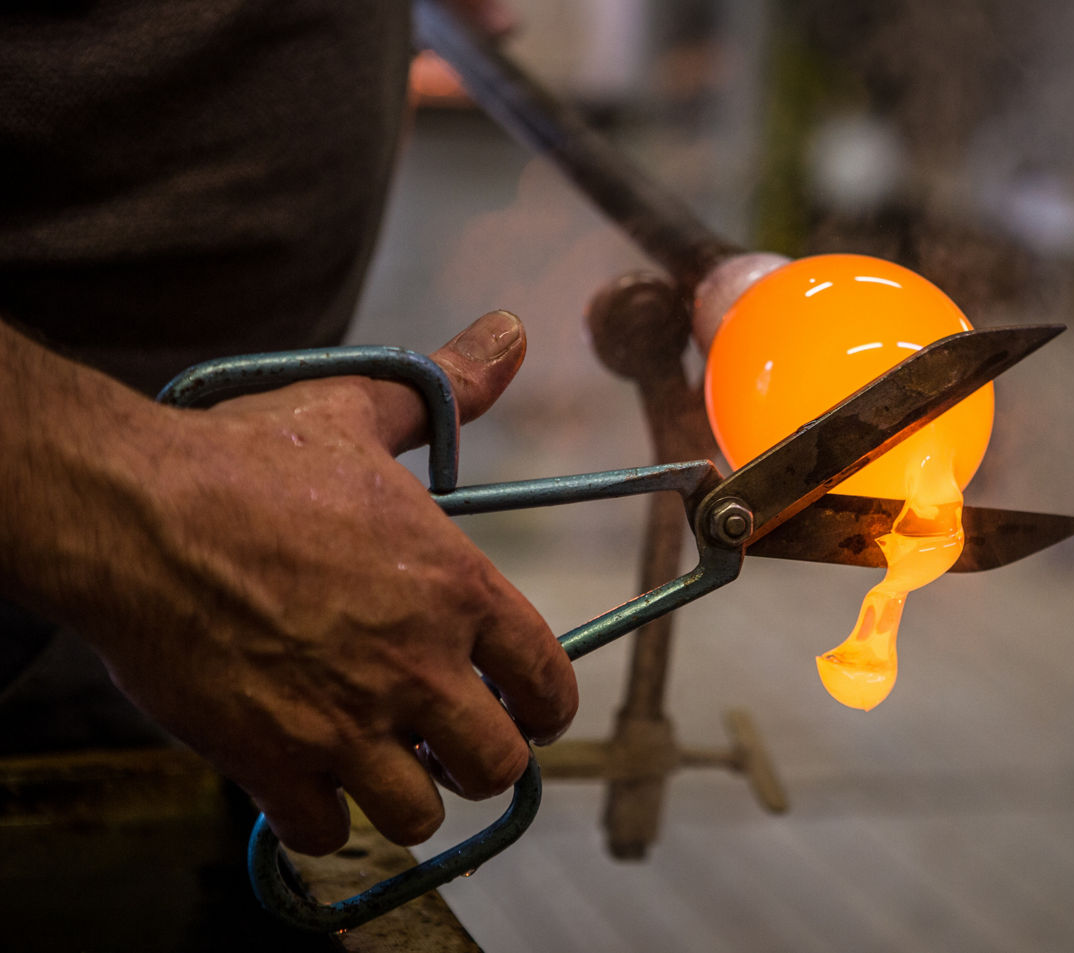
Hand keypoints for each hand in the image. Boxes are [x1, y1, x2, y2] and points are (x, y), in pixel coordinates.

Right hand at [91, 311, 576, 853]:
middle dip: (482, 756)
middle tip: (450, 735)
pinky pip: (325, 831)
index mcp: (454, 590)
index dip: (547, 703)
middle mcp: (415, 667)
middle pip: (497, 765)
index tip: (528, 706)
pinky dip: (322, 816)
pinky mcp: (271, 761)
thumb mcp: (360, 410)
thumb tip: (508, 336)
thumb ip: (447, 388)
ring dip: (408, 793)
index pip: (549, 682)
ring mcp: (344, 723)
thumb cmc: (248, 462)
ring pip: (418, 813)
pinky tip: (308, 774)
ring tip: (384, 759)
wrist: (134, 512)